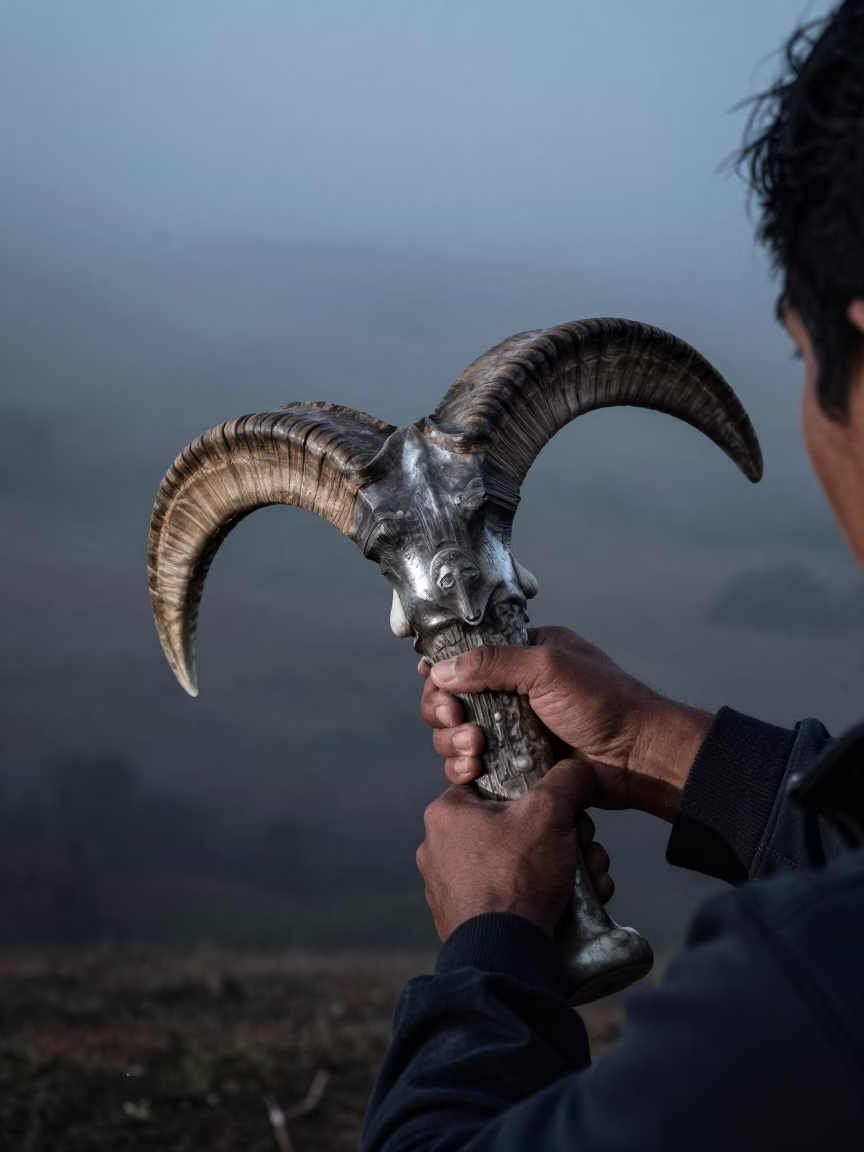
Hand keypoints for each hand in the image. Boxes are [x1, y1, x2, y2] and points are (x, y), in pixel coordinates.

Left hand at [417, 760, 611, 940]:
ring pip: (516, 864)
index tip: (561, 809)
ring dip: (559, 869)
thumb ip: (565, 780)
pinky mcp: (463, 920)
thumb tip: (578, 769)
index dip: (535, 792)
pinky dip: (539, 897)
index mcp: (445, 813)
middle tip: (583, 849)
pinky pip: (508, 897)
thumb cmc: (517, 876)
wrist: (504, 955)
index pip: (493, 784)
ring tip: (589, 880)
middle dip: (560, 839)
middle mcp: (438, 848)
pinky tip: (571, 906)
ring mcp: (449, 887)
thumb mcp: (548, 812)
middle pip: (514, 827)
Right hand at [420, 627, 711, 820]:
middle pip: (454, 699)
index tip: (438, 688)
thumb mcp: (548, 668)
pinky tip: (472, 771)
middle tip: (455, 721)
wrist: (639, 757)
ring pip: (458, 735)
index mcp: (525, 656)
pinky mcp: (515, 763)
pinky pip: (475, 765)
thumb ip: (493, 663)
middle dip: (444, 712)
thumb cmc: (603, 702)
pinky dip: (464, 768)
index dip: (444, 674)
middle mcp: (515, 691)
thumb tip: (440, 669)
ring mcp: (514, 730)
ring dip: (452, 742)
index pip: (467, 658)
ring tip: (473, 750)